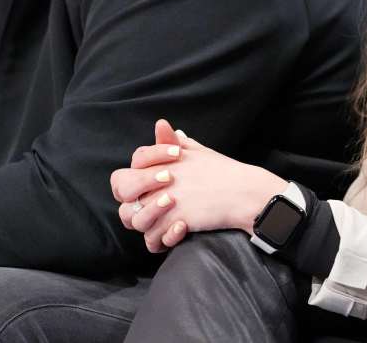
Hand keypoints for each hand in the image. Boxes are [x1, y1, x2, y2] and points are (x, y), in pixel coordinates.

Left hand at [111, 119, 286, 252]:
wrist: (244, 192)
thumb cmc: (224, 171)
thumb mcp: (198, 151)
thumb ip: (177, 142)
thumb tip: (163, 127)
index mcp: (163, 158)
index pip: (134, 161)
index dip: (139, 172)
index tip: (160, 180)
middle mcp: (159, 177)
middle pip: (122, 187)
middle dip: (130, 198)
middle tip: (148, 205)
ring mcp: (166, 200)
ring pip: (132, 218)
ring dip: (145, 223)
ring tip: (162, 222)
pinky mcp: (176, 220)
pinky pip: (152, 239)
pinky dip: (160, 240)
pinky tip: (175, 233)